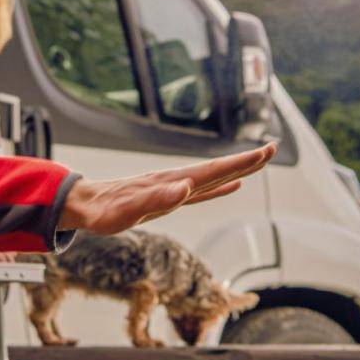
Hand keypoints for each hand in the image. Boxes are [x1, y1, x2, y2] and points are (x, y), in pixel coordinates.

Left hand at [59, 143, 276, 235]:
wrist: (85, 205)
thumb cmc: (103, 212)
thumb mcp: (127, 212)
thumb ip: (157, 200)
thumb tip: (186, 187)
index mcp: (172, 183)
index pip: (213, 171)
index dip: (240, 163)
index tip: (264, 152)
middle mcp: (177, 181)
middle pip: (219, 169)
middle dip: (246, 160)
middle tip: (274, 148)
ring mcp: (174, 187)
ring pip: (214, 177)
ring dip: (238, 169)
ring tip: (260, 161)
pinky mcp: (169, 196)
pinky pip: (202, 190)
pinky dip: (220, 186)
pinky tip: (232, 185)